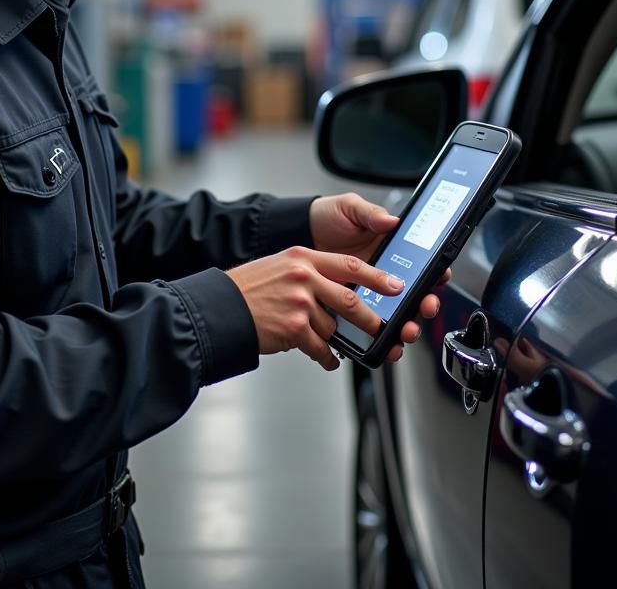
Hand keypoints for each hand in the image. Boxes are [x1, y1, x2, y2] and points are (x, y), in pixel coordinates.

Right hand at [226, 247, 405, 370]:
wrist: (221, 307)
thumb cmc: (248, 288)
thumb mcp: (280, 265)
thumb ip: (309, 272)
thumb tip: (336, 289)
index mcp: (303, 257)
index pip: (350, 265)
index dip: (377, 277)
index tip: (395, 286)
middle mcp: (303, 276)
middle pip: (350, 299)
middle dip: (369, 318)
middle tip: (380, 326)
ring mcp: (299, 302)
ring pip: (333, 326)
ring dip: (332, 338)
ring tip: (326, 341)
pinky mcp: (294, 328)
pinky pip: (321, 348)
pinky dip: (326, 357)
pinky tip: (326, 359)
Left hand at [309, 193, 452, 361]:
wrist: (300, 231)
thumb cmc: (329, 217)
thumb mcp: (350, 208)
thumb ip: (370, 213)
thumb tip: (390, 220)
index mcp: (393, 248)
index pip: (423, 264)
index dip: (435, 274)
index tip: (438, 280)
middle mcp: (385, 272)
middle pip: (414, 295)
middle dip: (424, 306)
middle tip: (423, 310)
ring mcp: (370, 291)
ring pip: (395, 314)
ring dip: (404, 326)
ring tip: (403, 332)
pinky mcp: (351, 304)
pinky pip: (366, 322)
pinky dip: (376, 336)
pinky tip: (378, 341)